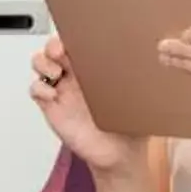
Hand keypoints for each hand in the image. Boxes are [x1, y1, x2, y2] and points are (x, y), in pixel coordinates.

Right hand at [30, 33, 139, 172]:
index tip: (74, 38)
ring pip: (41, 64)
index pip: (78, 43)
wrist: (119, 155)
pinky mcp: (53, 107)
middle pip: (53, 48)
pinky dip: (39, 89)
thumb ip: (141, 80)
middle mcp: (76, 77)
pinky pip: (36, 90)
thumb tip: (154, 61)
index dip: (72, 36)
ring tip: (55, 74)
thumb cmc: (129, 126)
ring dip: (43, 64)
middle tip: (59, 53)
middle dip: (52, 46)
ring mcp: (63, 91)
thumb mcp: (139, 98)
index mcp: (97, 69)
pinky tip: (52, 96)